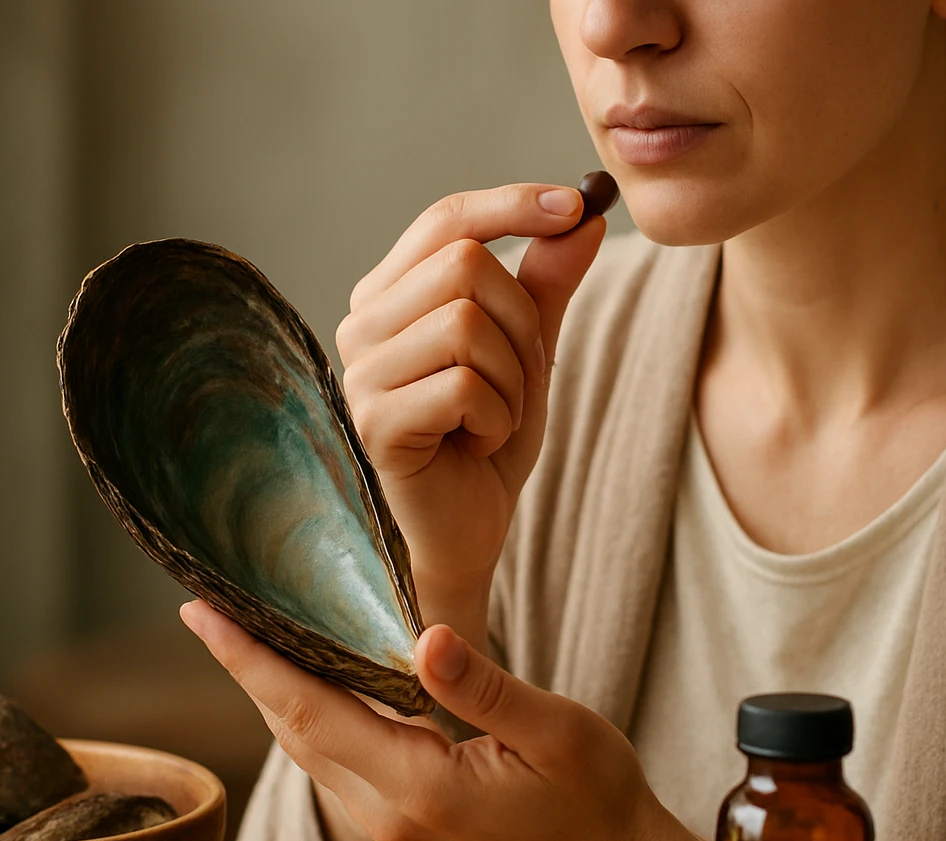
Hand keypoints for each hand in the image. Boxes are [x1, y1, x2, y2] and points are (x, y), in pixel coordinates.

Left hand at [181, 600, 714, 840]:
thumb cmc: (594, 795)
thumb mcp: (557, 732)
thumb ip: (486, 687)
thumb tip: (425, 638)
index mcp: (421, 787)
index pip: (312, 712)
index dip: (252, 661)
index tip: (203, 614)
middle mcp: (387, 812)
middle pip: (292, 729)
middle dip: (244, 666)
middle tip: (204, 604)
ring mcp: (389, 821)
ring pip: (306, 746)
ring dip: (269, 689)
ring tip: (239, 630)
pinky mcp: (399, 818)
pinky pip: (332, 757)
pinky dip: (305, 710)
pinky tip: (305, 673)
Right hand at [337, 186, 606, 639]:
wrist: (468, 531)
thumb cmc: (486, 440)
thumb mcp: (528, 352)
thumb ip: (546, 284)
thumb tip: (583, 214)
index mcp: (390, 295)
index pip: (444, 220)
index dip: (511, 204)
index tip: (575, 204)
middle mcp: (362, 324)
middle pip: (464, 264)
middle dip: (522, 322)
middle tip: (521, 379)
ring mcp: (361, 374)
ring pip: (466, 323)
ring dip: (512, 377)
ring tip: (497, 416)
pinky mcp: (375, 423)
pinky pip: (463, 385)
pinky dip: (497, 416)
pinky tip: (480, 443)